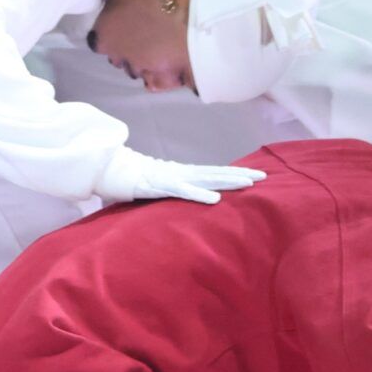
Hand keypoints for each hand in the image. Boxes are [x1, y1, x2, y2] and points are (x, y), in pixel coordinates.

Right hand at [95, 147, 265, 205]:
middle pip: (216, 173)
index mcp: (182, 174)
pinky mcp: (160, 186)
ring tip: (249, 184)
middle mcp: (181, 173)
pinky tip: (216, 200)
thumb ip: (169, 193)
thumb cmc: (130, 180)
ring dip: (227, 181)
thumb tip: (179, 200)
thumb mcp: (155, 189)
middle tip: (265, 176)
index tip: (256, 175)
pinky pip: (182, 192)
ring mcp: (171, 178)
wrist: (106, 170)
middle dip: (240, 175)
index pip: (213, 173)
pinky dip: (199, 195)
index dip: (233, 173)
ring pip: (204, 179)